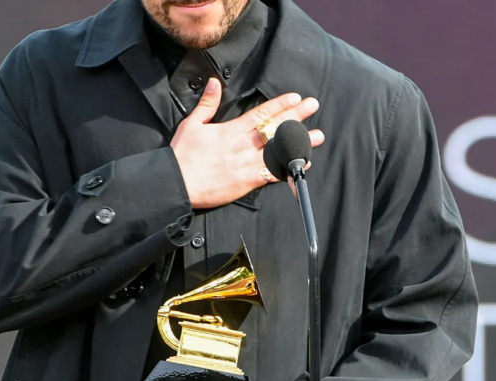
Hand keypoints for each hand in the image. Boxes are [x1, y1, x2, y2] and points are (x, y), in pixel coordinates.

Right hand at [171, 78, 324, 208]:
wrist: (177, 183)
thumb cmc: (182, 155)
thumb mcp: (192, 124)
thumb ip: (207, 104)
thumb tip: (215, 83)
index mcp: (231, 130)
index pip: (261, 113)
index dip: (280, 105)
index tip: (295, 97)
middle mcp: (243, 145)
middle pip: (275, 128)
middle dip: (296, 116)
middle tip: (313, 105)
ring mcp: (247, 164)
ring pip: (278, 150)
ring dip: (299, 143)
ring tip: (317, 136)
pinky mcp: (247, 181)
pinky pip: (273, 174)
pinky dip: (288, 169)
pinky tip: (302, 164)